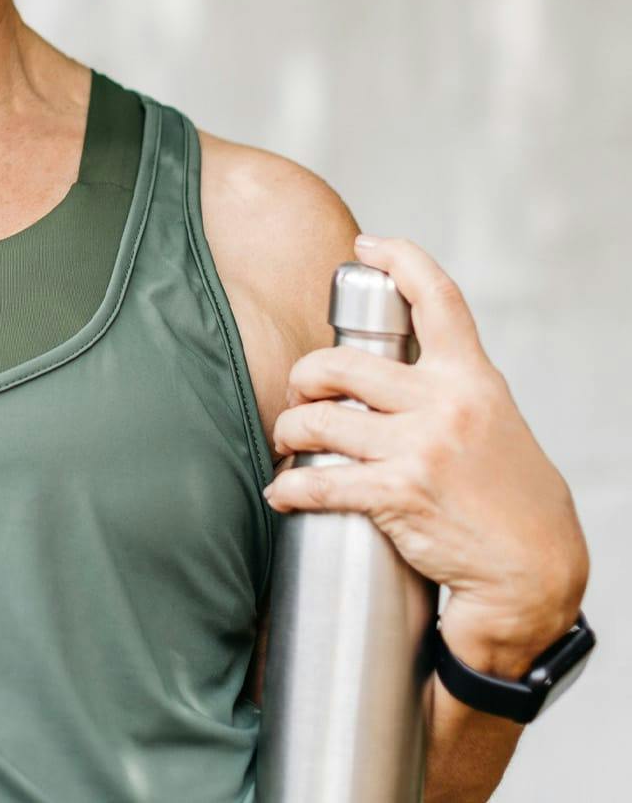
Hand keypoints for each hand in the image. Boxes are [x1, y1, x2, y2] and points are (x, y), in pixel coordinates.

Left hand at [264, 234, 589, 675]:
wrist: (536, 574)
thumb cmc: (511, 499)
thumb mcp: (494, 421)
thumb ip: (449, 389)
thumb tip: (395, 368)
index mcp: (472, 379)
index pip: (438, 298)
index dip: (400, 260)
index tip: (367, 245)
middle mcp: (446, 404)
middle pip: (342, 363)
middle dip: (305, 377)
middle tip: (300, 395)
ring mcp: (422, 448)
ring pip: (322, 419)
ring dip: (290, 429)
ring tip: (288, 441)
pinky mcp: (401, 494)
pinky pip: (323, 482)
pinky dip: (291, 488)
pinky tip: (282, 492)